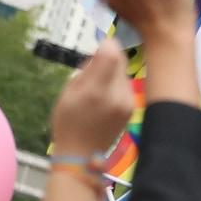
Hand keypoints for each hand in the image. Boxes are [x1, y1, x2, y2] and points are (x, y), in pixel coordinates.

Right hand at [50, 38, 133, 155]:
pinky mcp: (132, 107)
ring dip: (112, 71)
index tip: (98, 47)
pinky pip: (126, 84)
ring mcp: (128, 102)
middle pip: (121, 60)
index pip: (112, 54)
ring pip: (124, 72)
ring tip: (96, 87)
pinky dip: (117, 83)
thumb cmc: (67, 122)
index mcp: (95, 90)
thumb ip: (86, 70)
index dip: (107, 45)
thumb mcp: (68, 92)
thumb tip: (100, 51)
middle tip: (93, 67)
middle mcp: (116, 95)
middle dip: (108, 57)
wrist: (82, 154)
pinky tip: (105, 97)